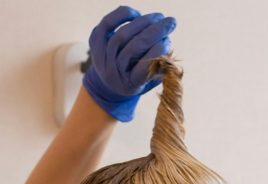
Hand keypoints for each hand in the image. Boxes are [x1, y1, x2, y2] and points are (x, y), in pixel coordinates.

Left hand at [83, 6, 176, 121]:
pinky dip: (123, 16)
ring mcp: (101, 55)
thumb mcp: (150, 81)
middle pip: (134, 47)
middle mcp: (112, 71)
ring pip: (123, 35)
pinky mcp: (95, 40)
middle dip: (155, 32)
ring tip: (159, 17)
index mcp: (130, 84)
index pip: (146, 66)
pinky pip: (108, 22)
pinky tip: (137, 14)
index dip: (159, 52)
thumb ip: (160, 67)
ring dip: (144, 22)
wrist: (109, 83)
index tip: (169, 41)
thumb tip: (166, 45)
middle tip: (171, 22)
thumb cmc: (137, 80)